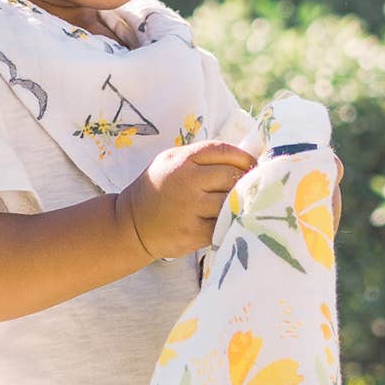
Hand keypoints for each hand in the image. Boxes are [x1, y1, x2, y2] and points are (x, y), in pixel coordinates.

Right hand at [120, 140, 258, 260]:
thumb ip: (203, 158)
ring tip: (241, 204)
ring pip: (231, 202)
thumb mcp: (172, 162)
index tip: (253, 165)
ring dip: (239, 204)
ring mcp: (190, 209)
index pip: (224, 151)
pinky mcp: (193, 233)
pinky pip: (224, 226)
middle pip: (231, 176)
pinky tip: (228, 221)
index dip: (244, 157)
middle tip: (251, 187)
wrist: (132, 225)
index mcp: (182, 160)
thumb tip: (245, 159)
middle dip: (245, 181)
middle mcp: (186, 182)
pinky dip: (229, 224)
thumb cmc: (160, 189)